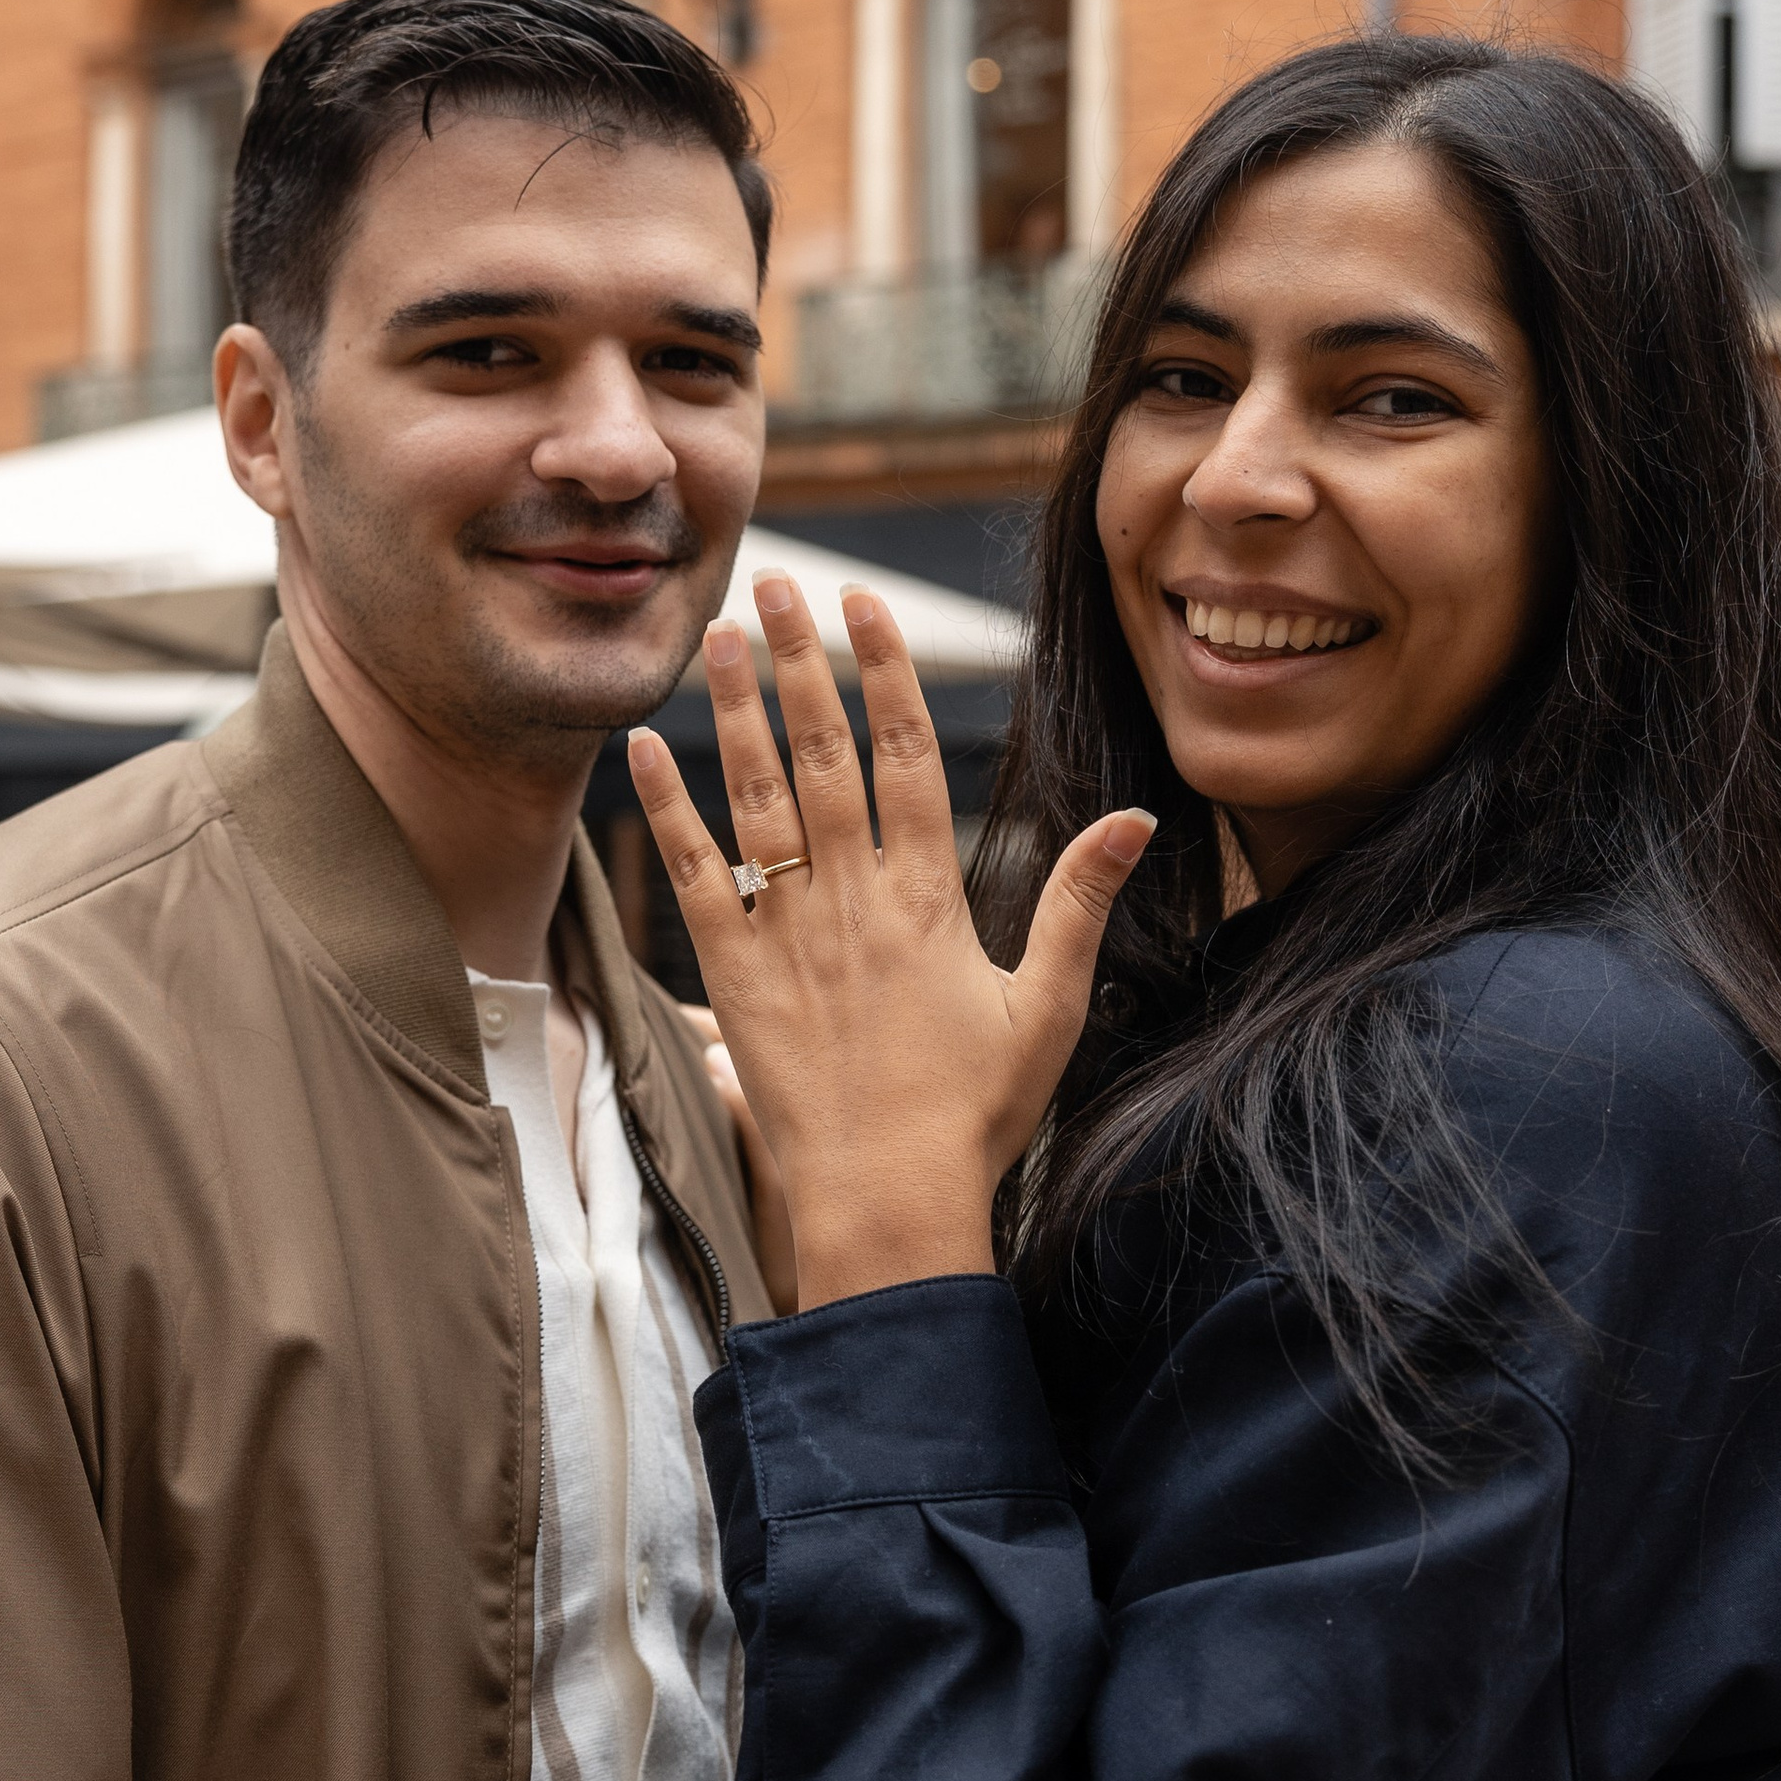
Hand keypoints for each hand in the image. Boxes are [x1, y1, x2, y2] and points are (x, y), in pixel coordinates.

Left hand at [628, 574, 1153, 1310]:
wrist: (886, 1200)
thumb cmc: (975, 1116)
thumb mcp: (1050, 1007)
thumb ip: (1082, 904)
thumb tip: (1136, 818)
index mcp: (928, 898)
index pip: (907, 756)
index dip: (887, 672)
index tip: (866, 606)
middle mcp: (852, 899)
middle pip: (822, 754)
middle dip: (800, 660)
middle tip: (777, 580)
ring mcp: (786, 934)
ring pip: (755, 798)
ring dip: (734, 711)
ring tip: (721, 635)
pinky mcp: (733, 976)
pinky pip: (692, 877)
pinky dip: (667, 810)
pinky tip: (644, 748)